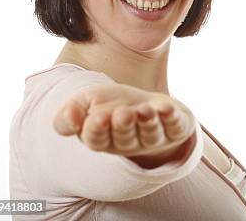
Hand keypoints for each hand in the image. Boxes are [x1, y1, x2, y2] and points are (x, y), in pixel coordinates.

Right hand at [53, 82, 194, 157]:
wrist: (146, 102)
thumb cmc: (112, 104)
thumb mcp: (86, 102)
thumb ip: (70, 113)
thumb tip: (70, 118)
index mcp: (103, 139)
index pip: (97, 140)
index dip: (98, 129)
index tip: (98, 116)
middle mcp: (129, 143)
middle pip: (125, 139)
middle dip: (124, 126)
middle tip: (123, 113)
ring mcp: (153, 139)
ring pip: (150, 135)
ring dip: (148, 123)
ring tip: (145, 110)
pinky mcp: (175, 130)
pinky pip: (174, 128)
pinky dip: (171, 118)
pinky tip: (166, 108)